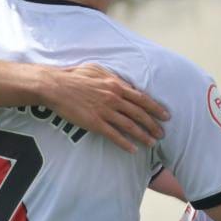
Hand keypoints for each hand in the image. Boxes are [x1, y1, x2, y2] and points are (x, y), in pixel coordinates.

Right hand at [38, 64, 168, 152]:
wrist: (56, 87)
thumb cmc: (74, 76)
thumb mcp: (97, 70)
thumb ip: (113, 77)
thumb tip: (125, 83)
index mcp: (116, 85)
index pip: (142, 98)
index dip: (155, 108)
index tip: (165, 115)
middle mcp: (114, 98)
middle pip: (139, 114)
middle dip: (153, 124)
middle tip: (162, 133)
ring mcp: (105, 111)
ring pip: (130, 126)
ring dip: (143, 135)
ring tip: (152, 143)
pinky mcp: (95, 123)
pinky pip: (114, 135)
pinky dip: (125, 144)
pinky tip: (133, 150)